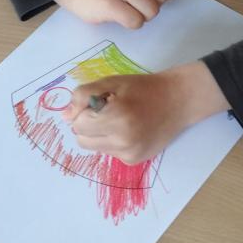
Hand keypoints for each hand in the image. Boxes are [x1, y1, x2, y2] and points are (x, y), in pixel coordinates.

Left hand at [62, 62, 229, 163]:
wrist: (178, 101)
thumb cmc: (143, 88)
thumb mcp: (111, 82)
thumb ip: (84, 96)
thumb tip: (64, 117)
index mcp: (117, 117)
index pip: (78, 124)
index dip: (84, 110)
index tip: (99, 102)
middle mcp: (123, 141)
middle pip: (82, 139)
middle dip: (87, 125)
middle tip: (106, 110)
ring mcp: (129, 154)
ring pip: (94, 147)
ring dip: (98, 134)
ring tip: (118, 120)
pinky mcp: (134, 160)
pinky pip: (109, 152)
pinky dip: (112, 141)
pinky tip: (129, 130)